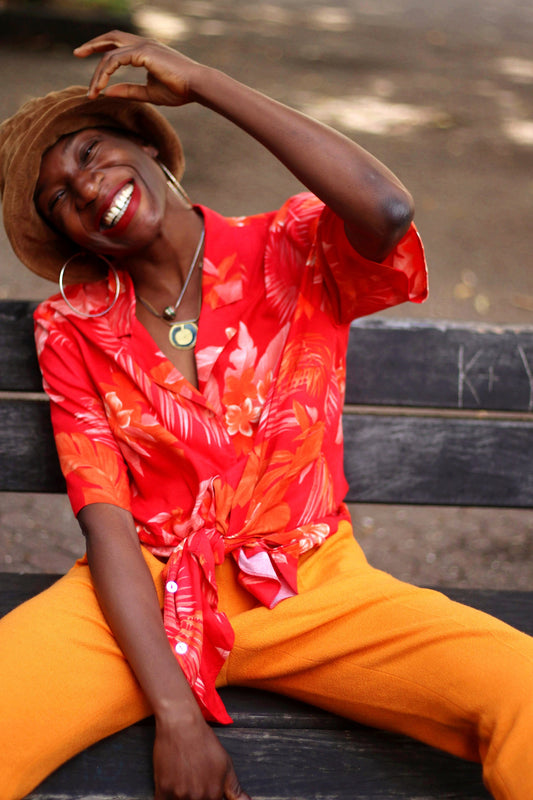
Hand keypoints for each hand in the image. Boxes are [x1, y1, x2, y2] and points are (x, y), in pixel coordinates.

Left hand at [74, 30, 204, 105]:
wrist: (196, 86)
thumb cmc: (179, 90)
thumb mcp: (149, 93)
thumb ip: (129, 91)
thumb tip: (108, 92)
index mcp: (146, 50)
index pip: (118, 46)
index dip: (103, 53)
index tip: (95, 71)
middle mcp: (143, 43)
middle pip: (111, 38)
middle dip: (92, 44)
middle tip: (77, 53)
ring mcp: (142, 46)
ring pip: (109, 54)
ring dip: (97, 73)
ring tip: (92, 91)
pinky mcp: (142, 52)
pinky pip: (115, 60)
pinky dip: (105, 74)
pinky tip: (100, 88)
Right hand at [153, 711, 251, 799]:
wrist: (182, 725)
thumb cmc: (204, 741)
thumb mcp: (226, 764)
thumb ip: (235, 789)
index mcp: (214, 794)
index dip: (209, 798)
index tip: (203, 786)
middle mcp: (197, 797)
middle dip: (195, 796)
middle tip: (192, 778)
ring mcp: (179, 794)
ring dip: (181, 797)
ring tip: (184, 779)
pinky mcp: (162, 789)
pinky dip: (166, 798)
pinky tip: (172, 787)